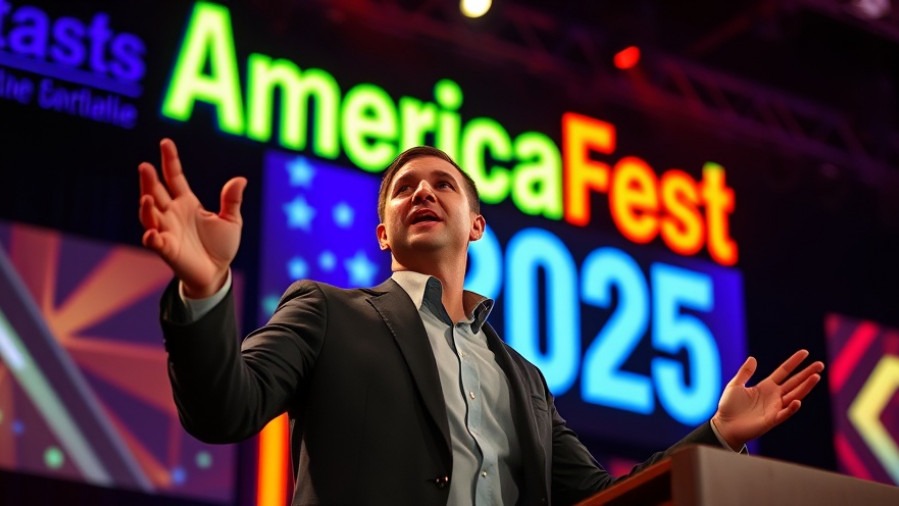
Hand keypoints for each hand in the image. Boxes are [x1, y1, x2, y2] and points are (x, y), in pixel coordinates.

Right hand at [138, 138, 246, 297]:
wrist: (217, 272)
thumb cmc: (221, 246)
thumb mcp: (231, 220)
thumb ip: (232, 201)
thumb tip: (240, 179)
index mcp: (187, 202)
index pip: (174, 177)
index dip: (169, 160)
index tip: (165, 142)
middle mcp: (172, 214)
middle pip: (156, 192)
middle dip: (149, 180)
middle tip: (144, 166)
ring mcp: (167, 230)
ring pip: (150, 215)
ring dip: (146, 207)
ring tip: (146, 197)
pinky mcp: (167, 249)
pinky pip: (155, 242)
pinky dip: (152, 237)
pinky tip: (152, 233)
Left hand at [711, 349, 824, 449]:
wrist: (724, 425)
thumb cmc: (729, 406)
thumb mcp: (735, 385)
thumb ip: (745, 372)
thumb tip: (753, 358)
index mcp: (766, 386)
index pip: (784, 371)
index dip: (794, 362)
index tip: (805, 352)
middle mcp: (774, 396)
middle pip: (794, 382)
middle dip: (807, 373)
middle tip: (820, 364)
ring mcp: (775, 407)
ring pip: (794, 395)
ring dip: (806, 387)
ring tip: (816, 377)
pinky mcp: (772, 419)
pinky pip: (784, 413)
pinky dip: (791, 408)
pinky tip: (797, 401)